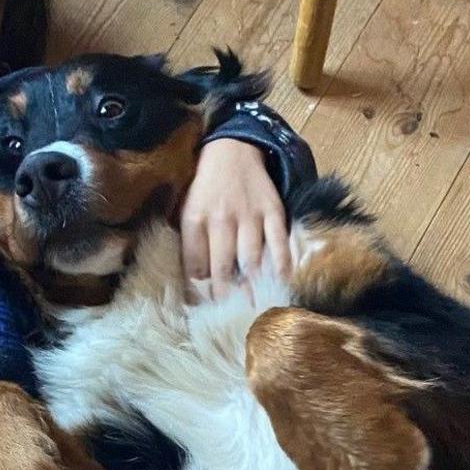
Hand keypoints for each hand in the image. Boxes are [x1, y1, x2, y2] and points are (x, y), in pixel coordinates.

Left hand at [181, 138, 291, 301]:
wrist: (233, 149)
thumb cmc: (207, 188)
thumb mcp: (187, 209)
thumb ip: (191, 242)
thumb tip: (196, 282)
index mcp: (194, 219)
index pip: (195, 265)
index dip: (200, 291)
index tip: (207, 310)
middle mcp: (221, 219)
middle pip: (222, 267)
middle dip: (227, 297)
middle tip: (232, 320)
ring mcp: (249, 215)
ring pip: (251, 259)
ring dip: (253, 287)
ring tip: (256, 311)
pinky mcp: (273, 211)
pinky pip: (279, 242)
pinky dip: (282, 265)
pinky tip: (282, 283)